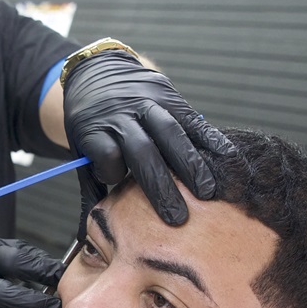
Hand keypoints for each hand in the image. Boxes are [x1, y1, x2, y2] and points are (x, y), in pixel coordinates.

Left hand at [63, 48, 234, 229]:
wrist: (98, 71)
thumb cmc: (91, 123)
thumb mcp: (80, 149)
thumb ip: (89, 187)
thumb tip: (84, 235)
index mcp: (95, 128)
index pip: (107, 155)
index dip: (114, 173)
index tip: (121, 189)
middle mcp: (122, 115)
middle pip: (143, 151)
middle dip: (162, 186)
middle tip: (178, 217)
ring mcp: (147, 102)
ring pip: (170, 133)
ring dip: (191, 164)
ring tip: (207, 191)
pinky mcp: (169, 95)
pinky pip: (191, 118)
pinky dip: (210, 137)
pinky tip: (226, 156)